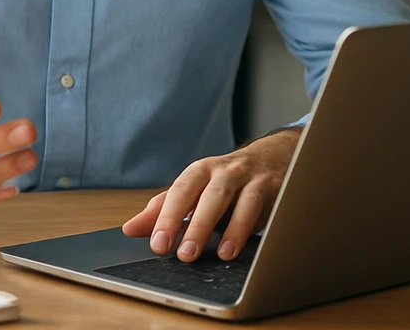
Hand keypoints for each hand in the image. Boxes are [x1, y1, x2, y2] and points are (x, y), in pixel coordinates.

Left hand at [120, 127, 301, 261]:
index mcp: (201, 171)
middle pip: (212, 196)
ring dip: (234, 230)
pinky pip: (272, 209)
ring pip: (245, 202)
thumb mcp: (194, 189)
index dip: (168, 218)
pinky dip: (263, 227)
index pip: (181, 192)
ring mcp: (255, 180)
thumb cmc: (226, 180)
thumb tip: (130, 229)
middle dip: (198, 226)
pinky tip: (255, 246)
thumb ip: (164, 209)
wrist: (274, 156)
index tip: (157, 244)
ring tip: (223, 254)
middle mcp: (227, 171)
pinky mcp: (279, 190)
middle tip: (185, 255)